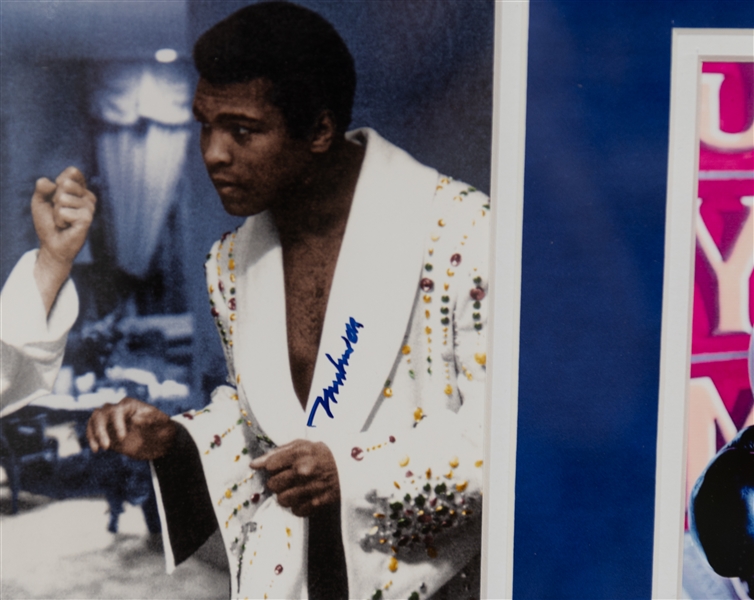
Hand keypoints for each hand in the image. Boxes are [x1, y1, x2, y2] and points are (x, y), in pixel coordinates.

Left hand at [32, 166, 96, 313]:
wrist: (52, 245)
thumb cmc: (48, 222)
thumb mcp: (40, 200)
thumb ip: (42, 187)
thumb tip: (52, 183)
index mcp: (81, 190)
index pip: (72, 172)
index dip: (58, 182)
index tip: (57, 197)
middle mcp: (89, 197)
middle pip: (65, 183)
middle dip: (55, 198)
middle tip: (59, 211)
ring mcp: (90, 208)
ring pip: (63, 198)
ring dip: (56, 212)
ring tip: (62, 221)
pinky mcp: (87, 219)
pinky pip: (63, 212)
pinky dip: (59, 220)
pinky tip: (66, 227)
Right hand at [87, 397, 175, 460]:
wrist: (161, 442)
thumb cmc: (164, 429)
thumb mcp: (163, 423)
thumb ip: (152, 418)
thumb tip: (135, 418)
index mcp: (131, 405)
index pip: (117, 410)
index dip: (117, 423)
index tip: (123, 438)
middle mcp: (119, 410)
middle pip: (101, 413)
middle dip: (100, 430)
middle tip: (107, 447)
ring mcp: (112, 421)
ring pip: (95, 419)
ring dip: (94, 433)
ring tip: (99, 449)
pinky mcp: (108, 432)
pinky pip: (93, 430)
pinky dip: (91, 438)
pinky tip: (96, 449)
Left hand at [250, 439, 339, 516]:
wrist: (351, 467)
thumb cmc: (323, 453)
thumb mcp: (302, 445)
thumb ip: (277, 452)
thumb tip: (254, 465)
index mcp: (300, 454)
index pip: (270, 465)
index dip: (272, 467)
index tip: (279, 467)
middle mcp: (304, 471)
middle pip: (273, 484)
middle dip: (277, 482)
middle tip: (287, 478)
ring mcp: (310, 488)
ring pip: (282, 500)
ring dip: (285, 495)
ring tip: (295, 488)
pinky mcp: (318, 503)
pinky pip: (296, 510)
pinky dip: (298, 505)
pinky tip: (304, 496)